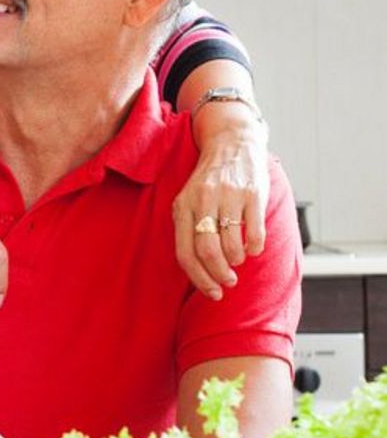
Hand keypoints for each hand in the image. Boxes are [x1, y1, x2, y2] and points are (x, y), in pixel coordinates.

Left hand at [172, 119, 268, 299]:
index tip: (212, 292)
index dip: (199, 278)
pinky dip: (254, 248)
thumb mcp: (189, 201)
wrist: (232, 144)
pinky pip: (255, 232)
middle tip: (228, 282)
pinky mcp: (252, 193)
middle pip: (208, 251)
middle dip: (219, 274)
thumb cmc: (209, 183)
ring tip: (238, 260)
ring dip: (237, 261)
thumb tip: (198, 271)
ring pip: (231, 245)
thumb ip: (188, 229)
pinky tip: (253, 248)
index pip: (185, 253)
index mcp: (182, 207)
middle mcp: (203, 201)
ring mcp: (228, 197)